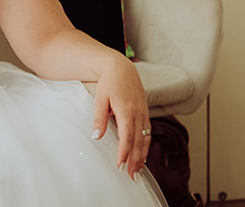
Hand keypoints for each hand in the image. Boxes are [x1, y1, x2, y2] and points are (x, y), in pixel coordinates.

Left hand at [91, 55, 150, 179]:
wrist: (122, 68)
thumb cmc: (109, 82)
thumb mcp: (100, 98)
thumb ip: (99, 118)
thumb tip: (96, 137)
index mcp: (126, 110)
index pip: (127, 137)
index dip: (124, 153)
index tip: (120, 165)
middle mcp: (138, 113)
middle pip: (138, 141)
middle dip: (136, 160)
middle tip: (132, 176)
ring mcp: (144, 113)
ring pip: (145, 139)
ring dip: (142, 156)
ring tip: (138, 171)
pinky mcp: (145, 113)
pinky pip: (148, 132)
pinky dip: (146, 146)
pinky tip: (143, 155)